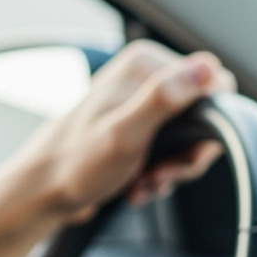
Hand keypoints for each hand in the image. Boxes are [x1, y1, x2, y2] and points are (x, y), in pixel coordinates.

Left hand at [13, 41, 236, 223]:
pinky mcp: (137, 126)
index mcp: (144, 65)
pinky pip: (170, 149)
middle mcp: (144, 77)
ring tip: (147, 181)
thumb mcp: (125, 133)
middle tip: (164, 173)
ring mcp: (140, 102)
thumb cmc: (75, 163)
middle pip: (203, 113)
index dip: (210, 123)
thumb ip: (166, 98)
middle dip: (188, 153)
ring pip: (188, 137)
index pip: (213, 81)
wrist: (43, 191)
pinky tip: (139, 183)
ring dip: (173, 168)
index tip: (188, 152)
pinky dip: (160, 172)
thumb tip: (206, 67)